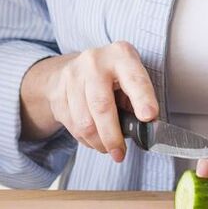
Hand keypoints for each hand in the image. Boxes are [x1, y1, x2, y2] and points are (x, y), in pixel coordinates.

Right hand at [28, 41, 157, 162]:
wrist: (75, 67)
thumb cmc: (113, 76)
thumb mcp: (130, 77)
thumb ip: (139, 99)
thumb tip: (145, 128)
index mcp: (121, 55)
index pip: (133, 78)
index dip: (142, 98)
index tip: (149, 116)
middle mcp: (95, 62)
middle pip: (102, 105)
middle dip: (112, 136)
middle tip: (120, 153)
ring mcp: (73, 76)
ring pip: (84, 121)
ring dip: (98, 142)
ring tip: (108, 148)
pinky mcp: (59, 93)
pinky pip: (72, 126)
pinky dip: (86, 139)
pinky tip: (94, 138)